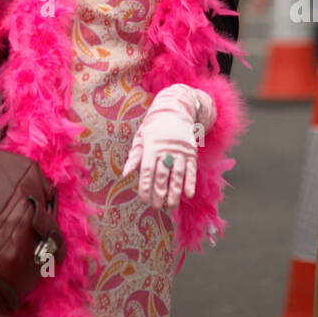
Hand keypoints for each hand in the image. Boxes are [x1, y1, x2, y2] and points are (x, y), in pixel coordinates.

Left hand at [122, 84, 216, 209]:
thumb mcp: (141, 137)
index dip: (145, 185)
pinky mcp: (191, 152)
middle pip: (162, 174)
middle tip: (157, 206)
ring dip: (175, 191)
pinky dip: (190, 182)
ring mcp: (180, 151)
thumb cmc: (154, 128)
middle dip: (159, 192)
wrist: (175, 110)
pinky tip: (188, 195)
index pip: (147, 169)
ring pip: (177, 174)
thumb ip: (135, 156)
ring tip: (171, 206)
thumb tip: (125, 174)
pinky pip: (191, 170)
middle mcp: (166, 149)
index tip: (144, 199)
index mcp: (151, 145)